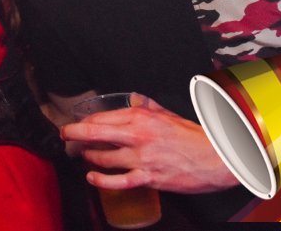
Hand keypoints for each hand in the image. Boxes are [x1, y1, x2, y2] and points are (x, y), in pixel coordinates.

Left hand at [60, 97, 238, 193]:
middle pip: (95, 133)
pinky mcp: (148, 178)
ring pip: (103, 158)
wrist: (215, 158)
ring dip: (88, 157)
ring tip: (84, 156)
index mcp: (142, 117)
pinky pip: (118, 181)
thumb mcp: (168, 114)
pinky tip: (92, 178)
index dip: (84, 121)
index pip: (103, 117)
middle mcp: (138, 136)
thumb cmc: (193, 136)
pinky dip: (101, 180)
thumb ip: (147, 106)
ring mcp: (142, 159)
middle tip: (65, 135)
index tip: (77, 123)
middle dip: (73, 134)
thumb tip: (132, 99)